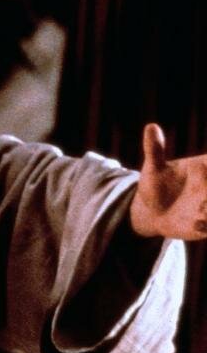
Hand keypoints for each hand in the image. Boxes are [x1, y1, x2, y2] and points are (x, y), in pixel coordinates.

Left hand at [130, 123, 206, 239]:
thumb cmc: (156, 184)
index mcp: (205, 166)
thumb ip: (155, 149)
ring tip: (199, 213)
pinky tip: (196, 225)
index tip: (202, 167)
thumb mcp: (154, 168)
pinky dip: (206, 226)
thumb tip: (151, 126)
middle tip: (202, 194)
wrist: (153, 212)